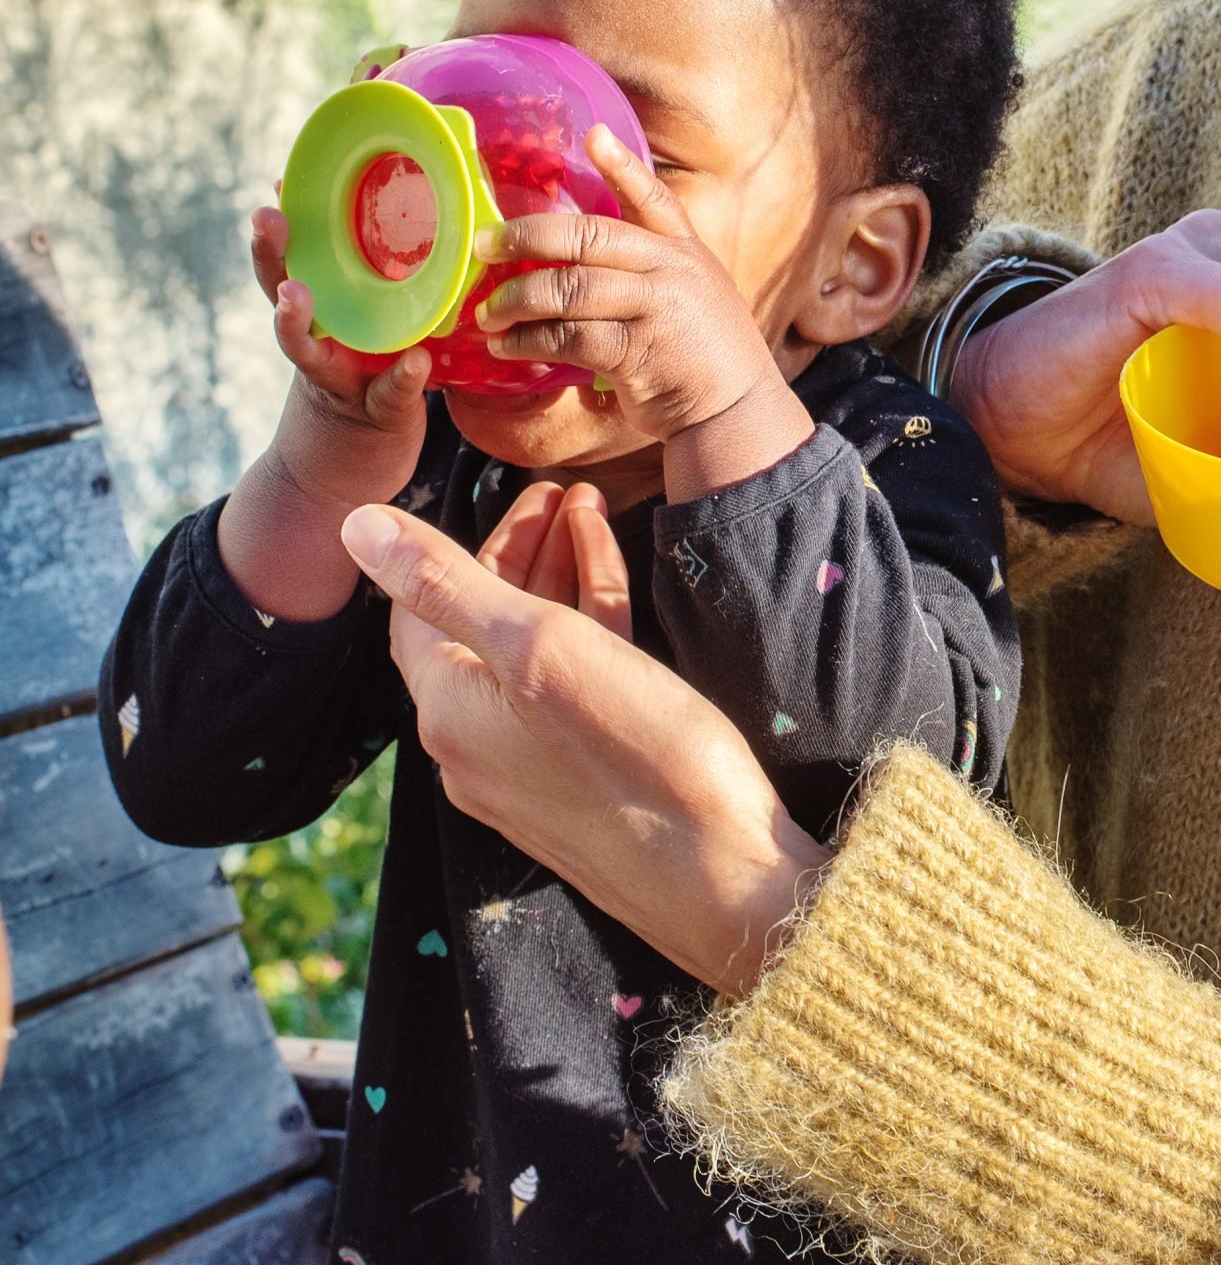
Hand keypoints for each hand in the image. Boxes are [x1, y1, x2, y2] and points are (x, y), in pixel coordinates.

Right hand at [251, 203, 431, 512]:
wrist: (342, 475)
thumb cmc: (367, 387)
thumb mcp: (367, 337)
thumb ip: (383, 295)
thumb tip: (418, 230)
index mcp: (324, 319)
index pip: (294, 266)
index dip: (284, 230)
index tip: (277, 187)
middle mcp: (321, 346)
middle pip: (283, 294)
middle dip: (272, 256)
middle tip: (266, 219)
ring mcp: (340, 381)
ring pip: (307, 350)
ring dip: (297, 320)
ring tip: (296, 293)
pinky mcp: (379, 414)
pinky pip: (388, 394)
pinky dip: (400, 379)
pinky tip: (414, 362)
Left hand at [354, 502, 825, 998]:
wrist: (722, 874)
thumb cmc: (639, 754)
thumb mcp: (540, 646)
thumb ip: (446, 583)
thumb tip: (353, 527)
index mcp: (449, 713)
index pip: (418, 607)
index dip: (460, 541)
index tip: (523, 492)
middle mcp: (472, 748)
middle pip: (477, 625)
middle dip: (519, 551)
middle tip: (568, 493)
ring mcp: (526, 771)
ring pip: (528, 654)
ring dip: (558, 580)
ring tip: (598, 513)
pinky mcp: (579, 784)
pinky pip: (565, 690)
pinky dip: (586, 631)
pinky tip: (620, 591)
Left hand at [473, 126, 813, 499]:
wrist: (736, 410)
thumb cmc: (705, 355)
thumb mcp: (695, 296)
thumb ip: (654, 270)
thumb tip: (588, 261)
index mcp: (687, 252)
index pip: (653, 199)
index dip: (622, 165)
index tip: (592, 135)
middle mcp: (672, 271)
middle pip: (588, 237)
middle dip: (527, 237)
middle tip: (484, 245)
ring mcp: (656, 309)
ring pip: (569, 288)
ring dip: (519, 300)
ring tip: (488, 313)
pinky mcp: (638, 351)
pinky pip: (568, 337)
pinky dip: (530, 342)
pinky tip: (508, 347)